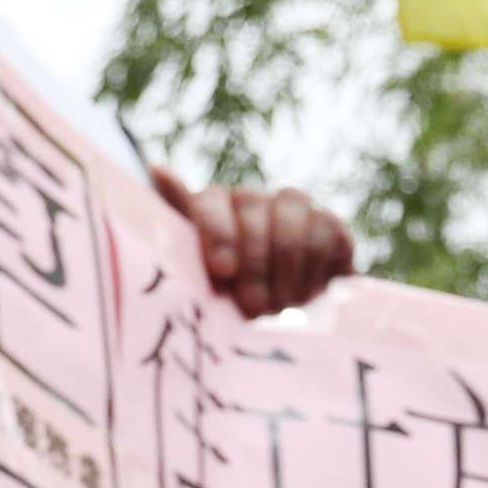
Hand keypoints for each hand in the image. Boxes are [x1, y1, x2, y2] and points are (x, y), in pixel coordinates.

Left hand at [153, 166, 357, 319]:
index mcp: (213, 208)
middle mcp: (251, 200)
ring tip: (282, 304)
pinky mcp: (329, 225)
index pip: (210, 202)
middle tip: (254, 307)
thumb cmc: (231, 301)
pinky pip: (329, 227)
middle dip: (255, 261)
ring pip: (293, 207)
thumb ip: (178, 233)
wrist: (283, 318)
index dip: (217, 232)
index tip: (222, 271)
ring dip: (288, 265)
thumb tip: (158, 168)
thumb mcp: (196, 278)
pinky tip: (309, 292)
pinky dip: (318, 264)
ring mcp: (292, 208)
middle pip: (252, 203)